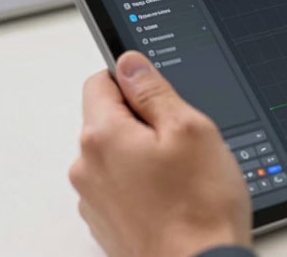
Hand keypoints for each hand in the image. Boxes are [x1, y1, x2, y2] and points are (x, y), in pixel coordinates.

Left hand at [69, 51, 251, 256]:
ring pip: (118, 153)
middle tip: (183, 140)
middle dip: (145, 121)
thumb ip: (154, 90)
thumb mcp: (189, 128)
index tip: (159, 94)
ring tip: (182, 174)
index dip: (134, 80)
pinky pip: (121, 185)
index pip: (100, 81)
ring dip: (145, 154)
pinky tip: (174, 196)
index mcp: (102, 137)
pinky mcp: (107, 222)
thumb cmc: (199, 208)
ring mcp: (94, 199)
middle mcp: (87, 167)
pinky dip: (144, 183)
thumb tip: (131, 63)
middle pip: (109, 119)